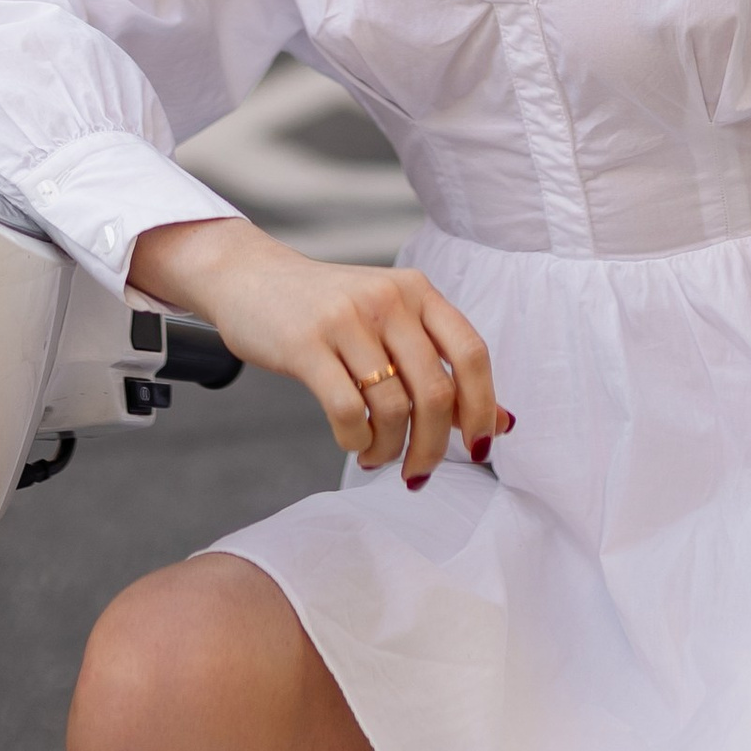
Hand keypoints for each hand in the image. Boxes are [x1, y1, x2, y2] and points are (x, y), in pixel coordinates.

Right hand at [127, 216, 510, 485]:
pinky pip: (347, 409)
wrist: (250, 277)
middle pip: (436, 390)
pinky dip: (355, 439)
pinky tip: (350, 440)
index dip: (482, 408)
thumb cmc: (329, 309)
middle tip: (418, 473)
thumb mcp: (392, 322)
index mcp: (418, 292)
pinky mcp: (305, 344)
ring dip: (390, 448)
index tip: (477, 450)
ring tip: (376, 456)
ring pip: (393, 406)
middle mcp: (389, 300)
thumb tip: (500, 424)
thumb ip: (442, 367)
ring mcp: (347, 319)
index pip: (472, 354)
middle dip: (433, 446)